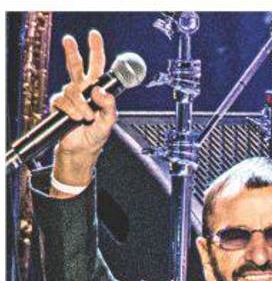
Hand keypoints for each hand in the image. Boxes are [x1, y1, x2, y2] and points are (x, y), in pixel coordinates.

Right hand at [51, 30, 116, 187]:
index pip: (97, 66)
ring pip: (72, 89)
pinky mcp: (60, 105)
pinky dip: (72, 111)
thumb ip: (109, 105)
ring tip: (87, 117)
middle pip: (76, 66)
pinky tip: (77, 119)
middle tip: (69, 40)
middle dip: (72, 52)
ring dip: (81, 105)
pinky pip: (63, 101)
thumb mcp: (109, 121)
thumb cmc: (96, 136)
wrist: (81, 151)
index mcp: (96, 90)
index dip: (96, 50)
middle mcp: (82, 90)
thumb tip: (99, 90)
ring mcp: (70, 97)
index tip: (93, 35)